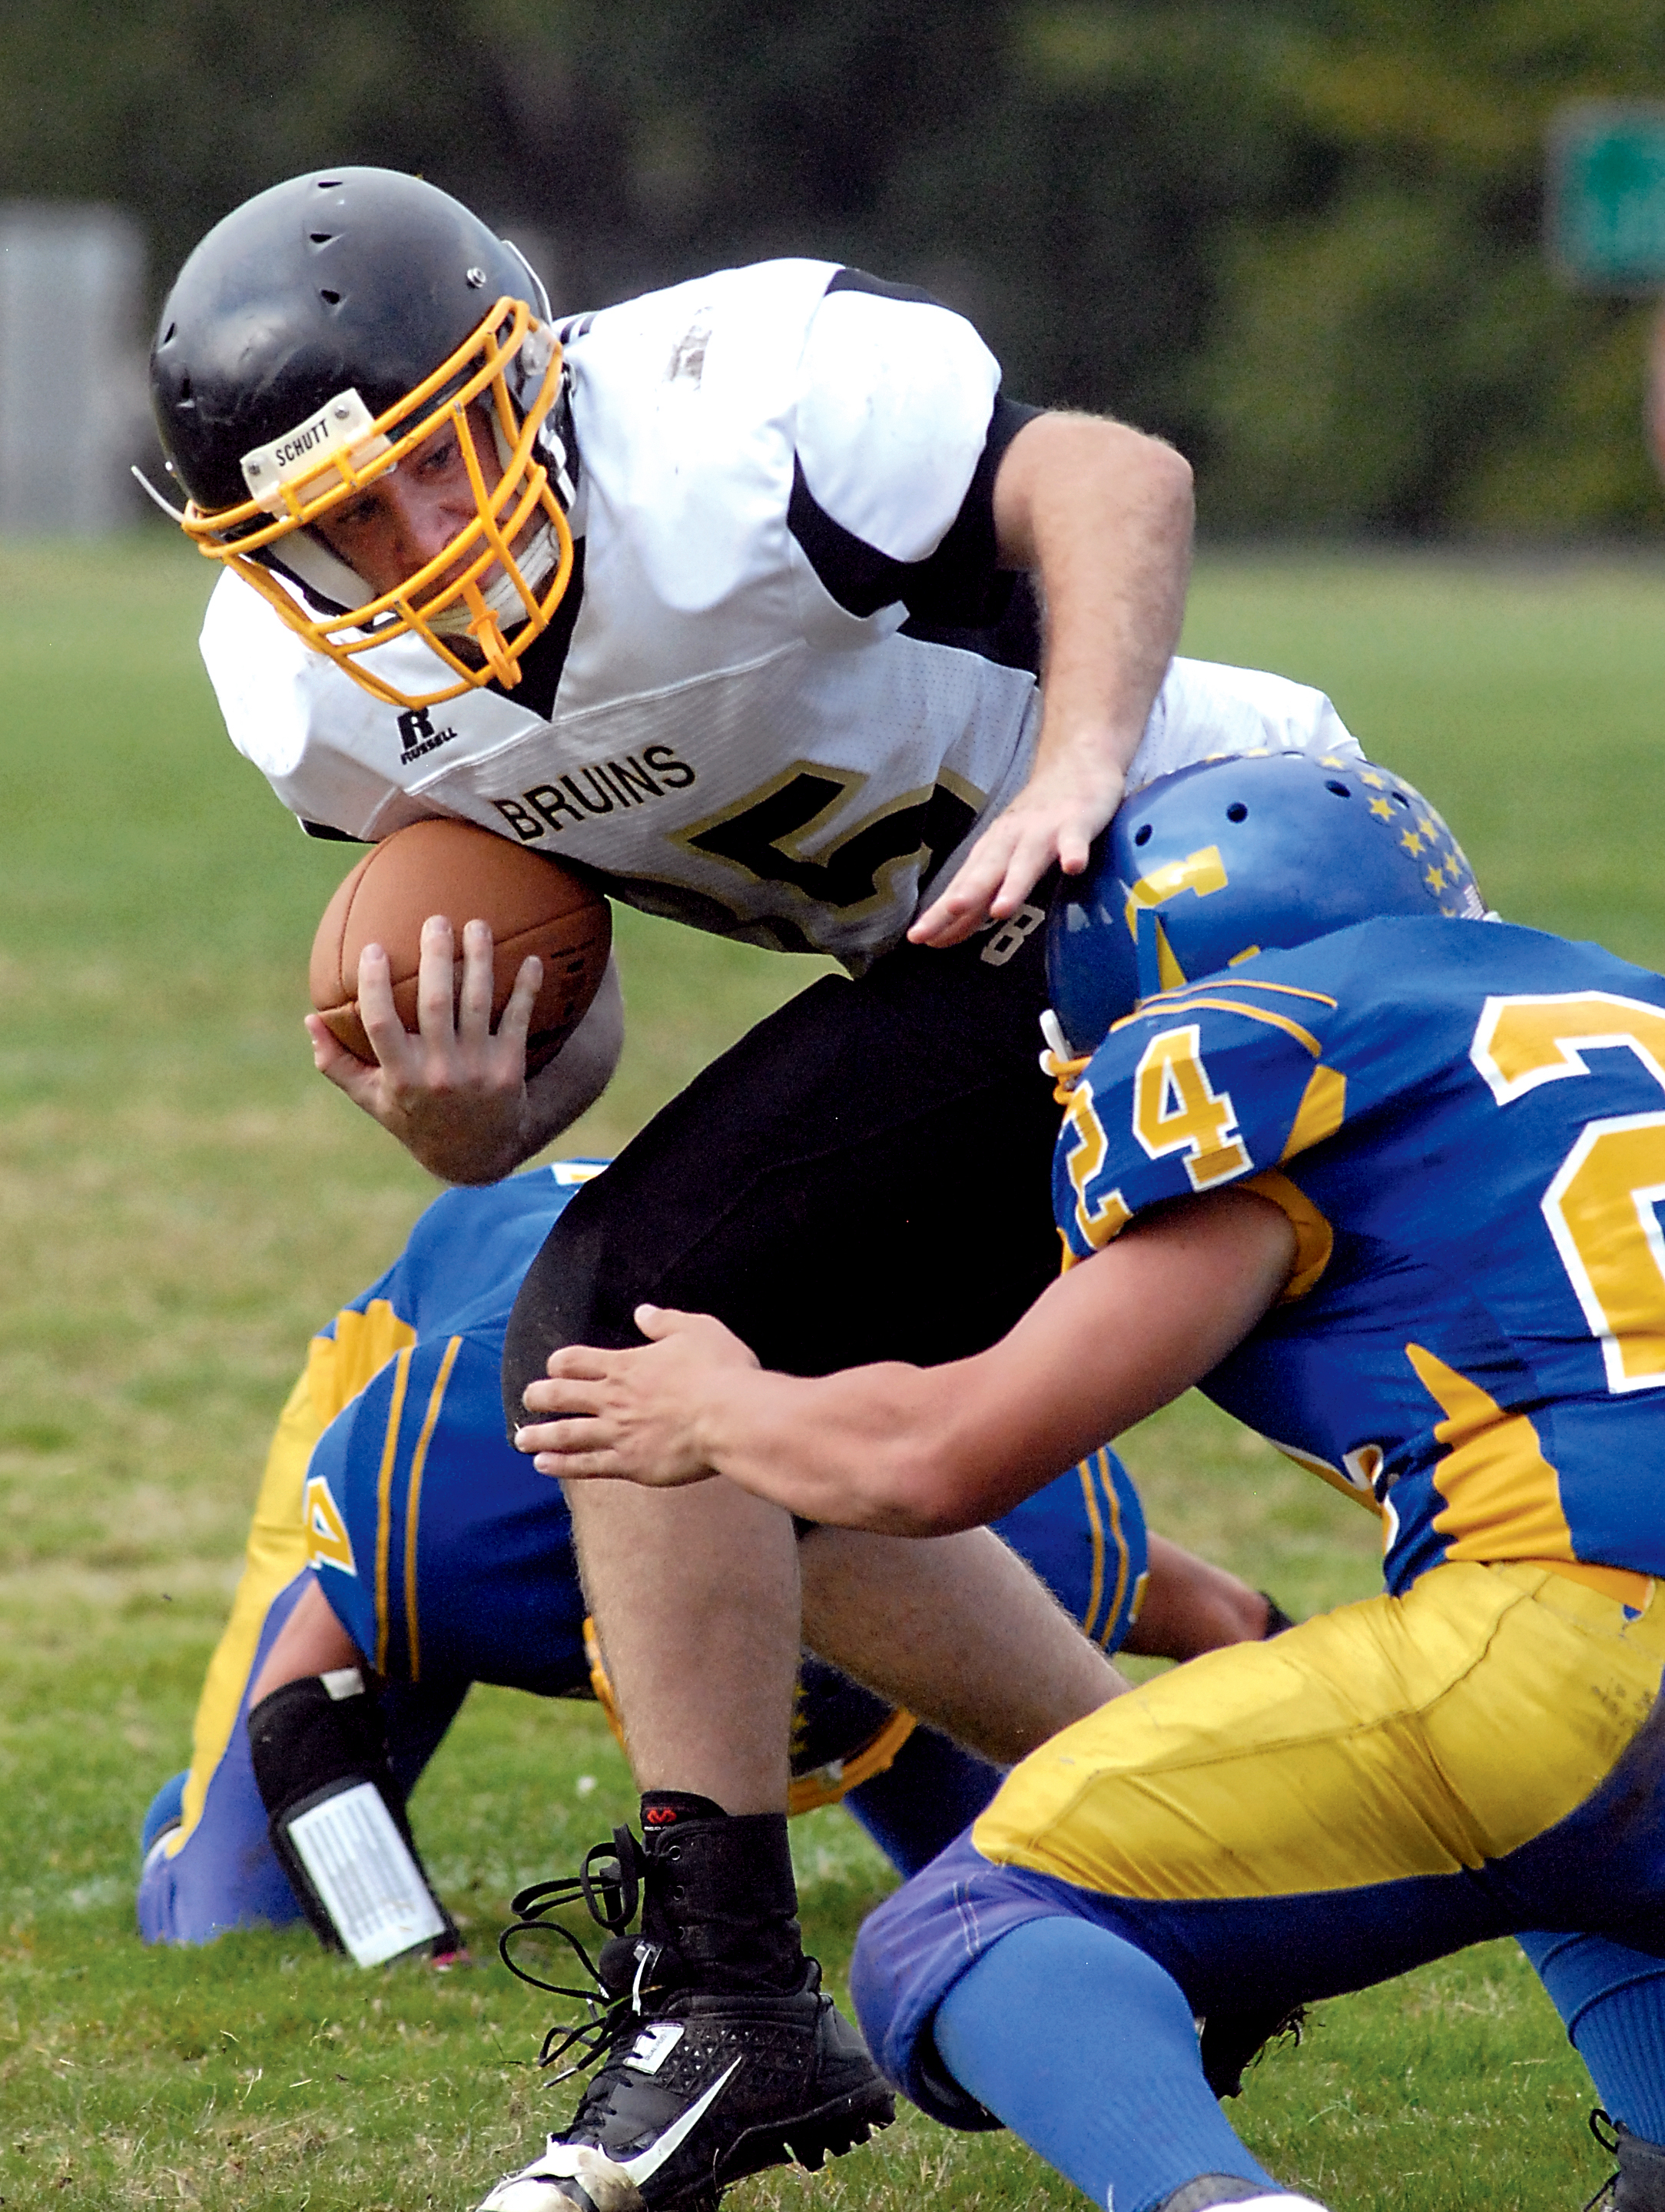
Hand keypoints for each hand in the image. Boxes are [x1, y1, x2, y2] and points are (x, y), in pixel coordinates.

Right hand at [303, 914, 542, 1182]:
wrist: (475, 1155)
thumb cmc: (415, 1118)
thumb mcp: (372, 1099)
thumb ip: (337, 1062)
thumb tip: (310, 1018)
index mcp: (401, 1076)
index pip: (380, 1023)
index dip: (374, 985)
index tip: (373, 948)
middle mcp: (439, 1072)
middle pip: (435, 1003)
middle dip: (436, 956)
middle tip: (436, 921)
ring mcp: (477, 1070)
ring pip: (478, 1003)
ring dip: (480, 960)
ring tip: (478, 925)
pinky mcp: (509, 1069)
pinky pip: (519, 1020)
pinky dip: (527, 989)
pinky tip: (534, 959)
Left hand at [515, 1305, 759, 1484]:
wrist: (732, 1418)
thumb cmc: (720, 1372)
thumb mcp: (697, 1330)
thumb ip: (665, 1322)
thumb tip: (642, 1312)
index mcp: (626, 1366)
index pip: (576, 1361)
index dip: (560, 1363)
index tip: (553, 1368)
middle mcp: (614, 1399)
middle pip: (560, 1396)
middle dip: (538, 1397)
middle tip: (526, 1399)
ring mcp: (618, 1433)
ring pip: (565, 1434)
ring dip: (539, 1436)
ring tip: (521, 1440)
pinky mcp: (630, 1464)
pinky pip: (586, 1466)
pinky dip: (561, 1466)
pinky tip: (543, 1466)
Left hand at [908, 745, 1126, 947]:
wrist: (1074, 764)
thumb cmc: (1036, 821)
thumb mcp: (1005, 859)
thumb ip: (982, 896)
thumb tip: (947, 934)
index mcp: (990, 853)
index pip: (960, 888)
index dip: (941, 914)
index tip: (919, 938)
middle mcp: (1010, 841)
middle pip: (985, 872)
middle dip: (966, 895)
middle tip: (948, 915)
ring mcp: (1043, 831)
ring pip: (1026, 860)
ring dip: (1013, 884)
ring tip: (1001, 910)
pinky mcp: (1076, 821)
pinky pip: (1075, 839)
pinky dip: (1073, 852)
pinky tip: (1073, 868)